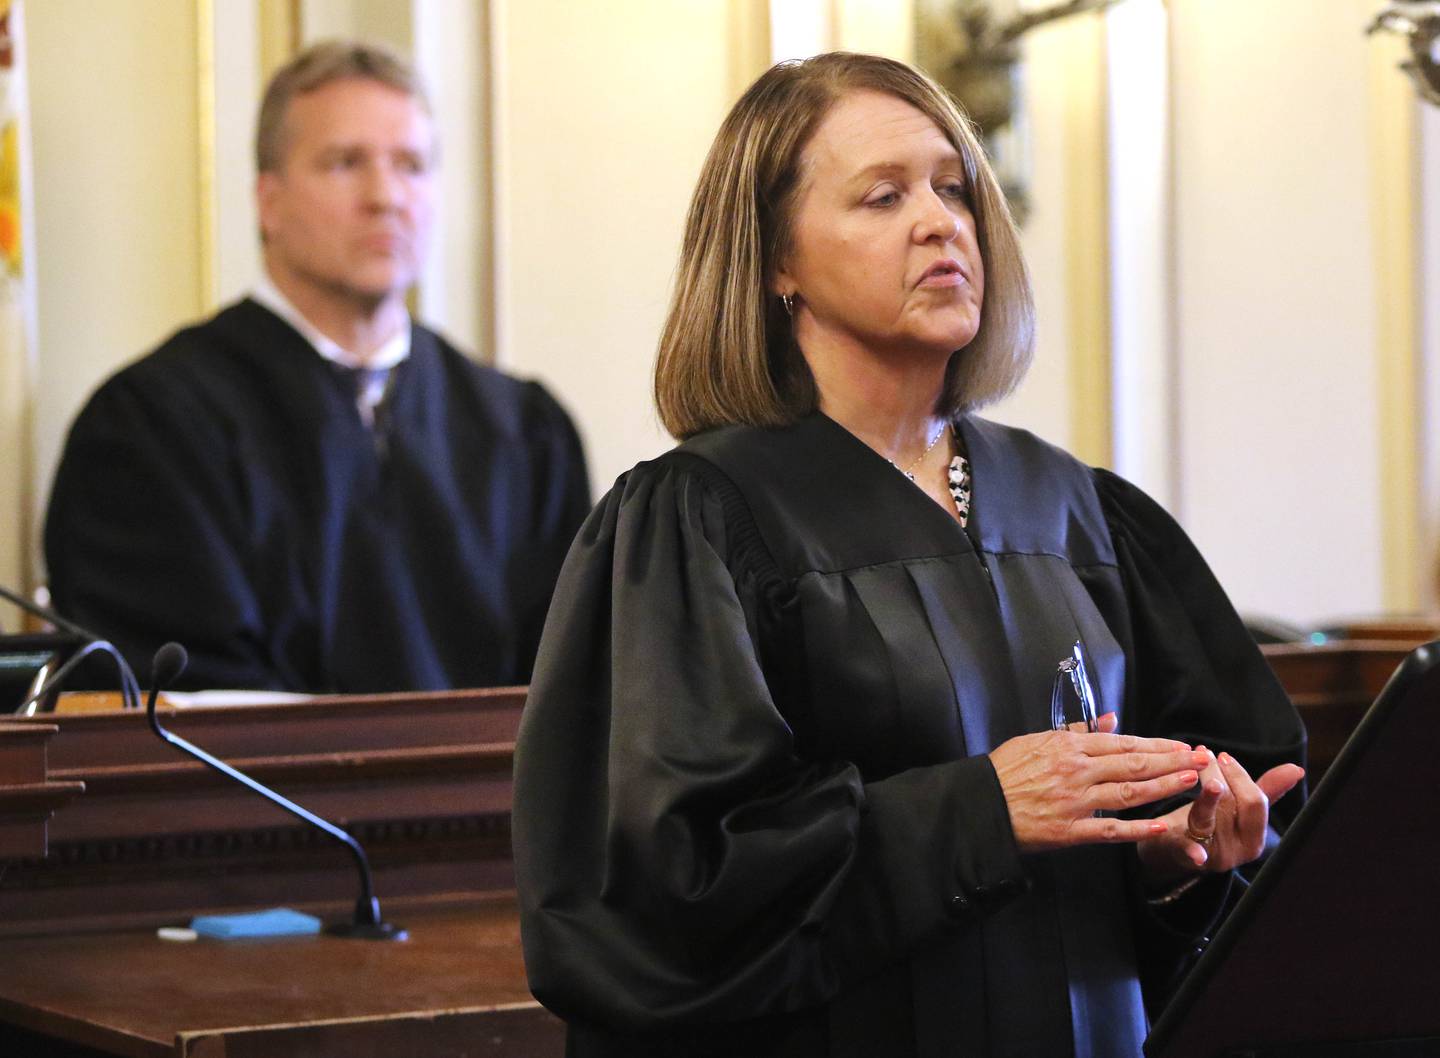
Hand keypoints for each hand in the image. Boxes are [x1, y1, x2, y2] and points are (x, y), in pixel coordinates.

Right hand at [989, 712, 1207, 852]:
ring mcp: (1075, 801)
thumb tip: (1110, 719)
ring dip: (1165, 787)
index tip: (1181, 747)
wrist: (980, 806)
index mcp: (1068, 746)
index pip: (1122, 743)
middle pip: (1134, 764)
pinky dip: (1138, 828)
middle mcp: (1077, 771)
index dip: (1156, 746)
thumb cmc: (1004, 771)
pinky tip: (1163, 824)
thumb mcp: (1035, 740)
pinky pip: (1110, 829)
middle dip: (1173, 762)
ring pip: (1129, 792)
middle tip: (1201, 759)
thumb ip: (1075, 731)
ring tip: (1193, 781)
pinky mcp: (1070, 830)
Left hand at [1137, 747, 1304, 884]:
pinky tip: (1197, 854)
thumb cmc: (1213, 821)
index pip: (1256, 802)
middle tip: (1203, 754)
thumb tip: (1297, 769)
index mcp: (1255, 837)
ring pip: (1207, 817)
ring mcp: (1213, 854)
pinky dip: (1194, 852)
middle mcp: (1238, 848)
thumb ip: (1266, 789)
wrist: (1176, 848)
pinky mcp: (1187, 856)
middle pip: (1232, 806)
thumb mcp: (1239, 807)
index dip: (1240, 776)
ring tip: (1190, 768)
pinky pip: (1191, 851)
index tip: (1224, 756)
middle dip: (1218, 776)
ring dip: (1200, 790)